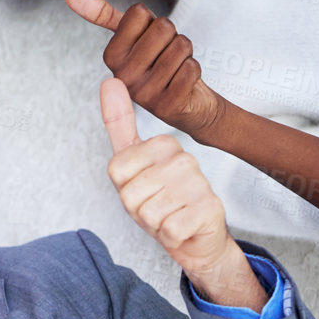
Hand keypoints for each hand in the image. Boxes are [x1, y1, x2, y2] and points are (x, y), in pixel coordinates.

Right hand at [66, 0, 222, 138]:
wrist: (187, 105)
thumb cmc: (158, 62)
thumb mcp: (132, 38)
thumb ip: (103, 15)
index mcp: (111, 56)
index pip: (139, 12)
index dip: (152, 21)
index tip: (151, 41)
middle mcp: (123, 76)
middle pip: (164, 26)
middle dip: (174, 36)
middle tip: (167, 55)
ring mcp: (145, 93)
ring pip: (181, 45)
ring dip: (186, 53)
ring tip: (176, 68)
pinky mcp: (168, 106)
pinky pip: (191, 68)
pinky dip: (194, 70)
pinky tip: (185, 83)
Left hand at [100, 74, 265, 309]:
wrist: (195, 238)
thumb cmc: (160, 200)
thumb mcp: (131, 162)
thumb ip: (119, 122)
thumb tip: (110, 80)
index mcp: (163, 144)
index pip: (117, 169)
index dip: (124, 187)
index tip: (141, 186)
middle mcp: (183, 158)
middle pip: (130, 193)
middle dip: (137, 209)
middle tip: (156, 206)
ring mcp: (199, 183)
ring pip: (148, 212)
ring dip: (154, 223)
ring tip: (169, 216)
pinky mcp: (209, 209)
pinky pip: (169, 229)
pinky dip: (170, 236)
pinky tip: (183, 228)